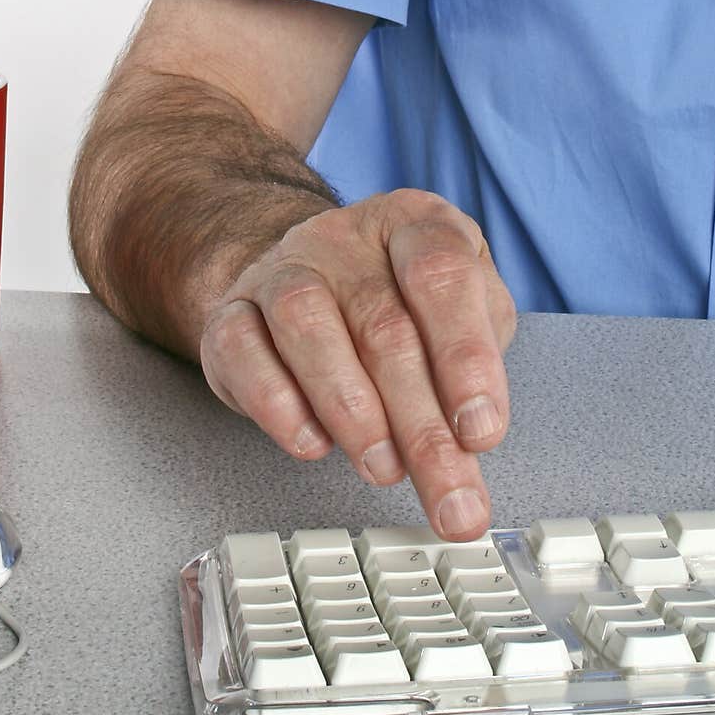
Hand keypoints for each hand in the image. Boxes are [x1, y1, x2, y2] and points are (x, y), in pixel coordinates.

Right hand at [199, 189, 516, 539]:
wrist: (308, 272)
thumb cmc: (398, 297)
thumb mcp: (463, 309)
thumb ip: (478, 363)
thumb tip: (476, 436)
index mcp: (414, 223)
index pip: (442, 275)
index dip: (466, 358)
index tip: (482, 431)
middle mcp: (345, 236)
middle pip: (382, 325)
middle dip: (421, 425)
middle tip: (447, 492)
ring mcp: (282, 267)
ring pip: (305, 325)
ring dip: (350, 410)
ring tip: (383, 466)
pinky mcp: (232, 311)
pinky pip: (241, 349)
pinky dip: (277, 405)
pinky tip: (313, 442)